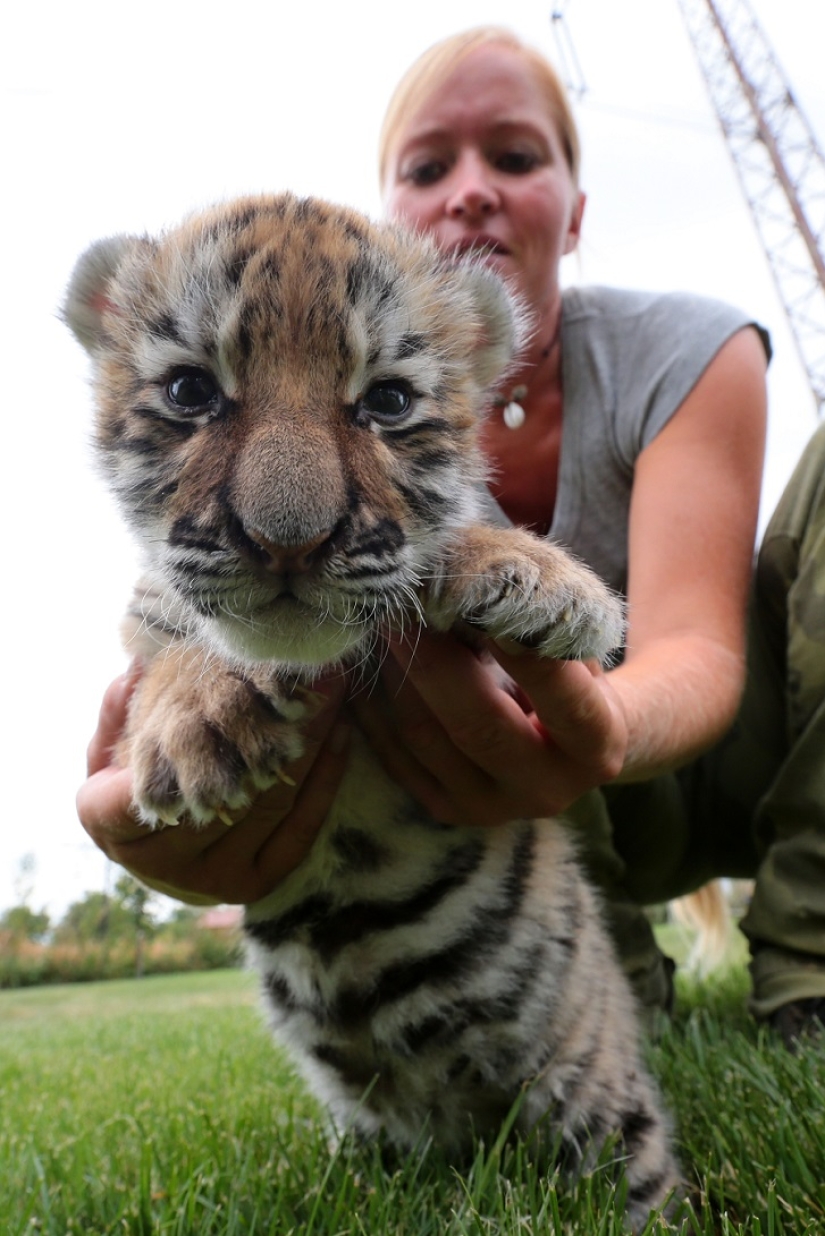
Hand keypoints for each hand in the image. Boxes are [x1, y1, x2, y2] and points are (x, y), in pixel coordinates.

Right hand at [76, 664, 349, 903]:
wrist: (155, 847)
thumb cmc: (130, 777)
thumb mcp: (109, 742)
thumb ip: (118, 709)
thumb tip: (134, 672)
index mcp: (110, 822)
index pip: (155, 781)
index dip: (201, 739)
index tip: (236, 687)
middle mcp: (160, 861)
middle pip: (227, 788)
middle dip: (270, 730)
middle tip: (306, 681)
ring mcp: (211, 879)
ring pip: (270, 804)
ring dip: (306, 745)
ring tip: (330, 692)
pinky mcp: (257, 884)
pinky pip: (300, 830)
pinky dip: (325, 779)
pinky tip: (339, 733)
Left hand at [351, 628, 626, 826]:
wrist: (568, 747)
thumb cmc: (574, 677)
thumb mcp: (578, 650)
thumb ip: (545, 624)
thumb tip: (483, 587)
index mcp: (596, 748)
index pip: (565, 702)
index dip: (528, 656)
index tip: (491, 602)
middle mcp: (545, 790)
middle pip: (480, 726)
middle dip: (436, 660)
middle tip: (404, 606)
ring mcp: (493, 809)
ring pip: (428, 737)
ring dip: (397, 675)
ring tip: (382, 622)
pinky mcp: (448, 810)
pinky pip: (397, 756)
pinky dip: (375, 708)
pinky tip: (367, 665)